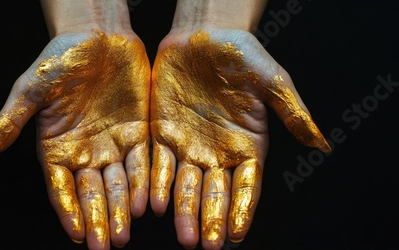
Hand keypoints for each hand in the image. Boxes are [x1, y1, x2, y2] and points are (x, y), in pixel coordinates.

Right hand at [0, 29, 150, 248]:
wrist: (98, 36)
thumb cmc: (60, 58)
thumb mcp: (31, 89)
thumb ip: (10, 121)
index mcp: (57, 147)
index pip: (61, 187)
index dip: (68, 210)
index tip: (76, 234)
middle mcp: (86, 151)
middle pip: (91, 192)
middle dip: (98, 219)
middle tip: (103, 246)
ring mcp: (113, 144)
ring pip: (118, 184)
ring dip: (121, 210)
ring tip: (123, 235)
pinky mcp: (139, 132)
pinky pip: (142, 163)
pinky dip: (143, 184)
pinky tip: (145, 204)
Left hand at [150, 28, 329, 248]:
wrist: (204, 36)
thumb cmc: (243, 56)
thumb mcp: (273, 81)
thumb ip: (293, 113)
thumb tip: (322, 144)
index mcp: (247, 146)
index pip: (246, 186)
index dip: (242, 210)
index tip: (235, 235)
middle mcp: (218, 152)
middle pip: (215, 193)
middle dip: (211, 219)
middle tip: (206, 244)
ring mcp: (190, 145)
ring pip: (186, 185)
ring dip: (184, 211)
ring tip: (184, 237)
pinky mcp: (164, 133)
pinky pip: (159, 163)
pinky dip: (157, 184)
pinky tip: (155, 204)